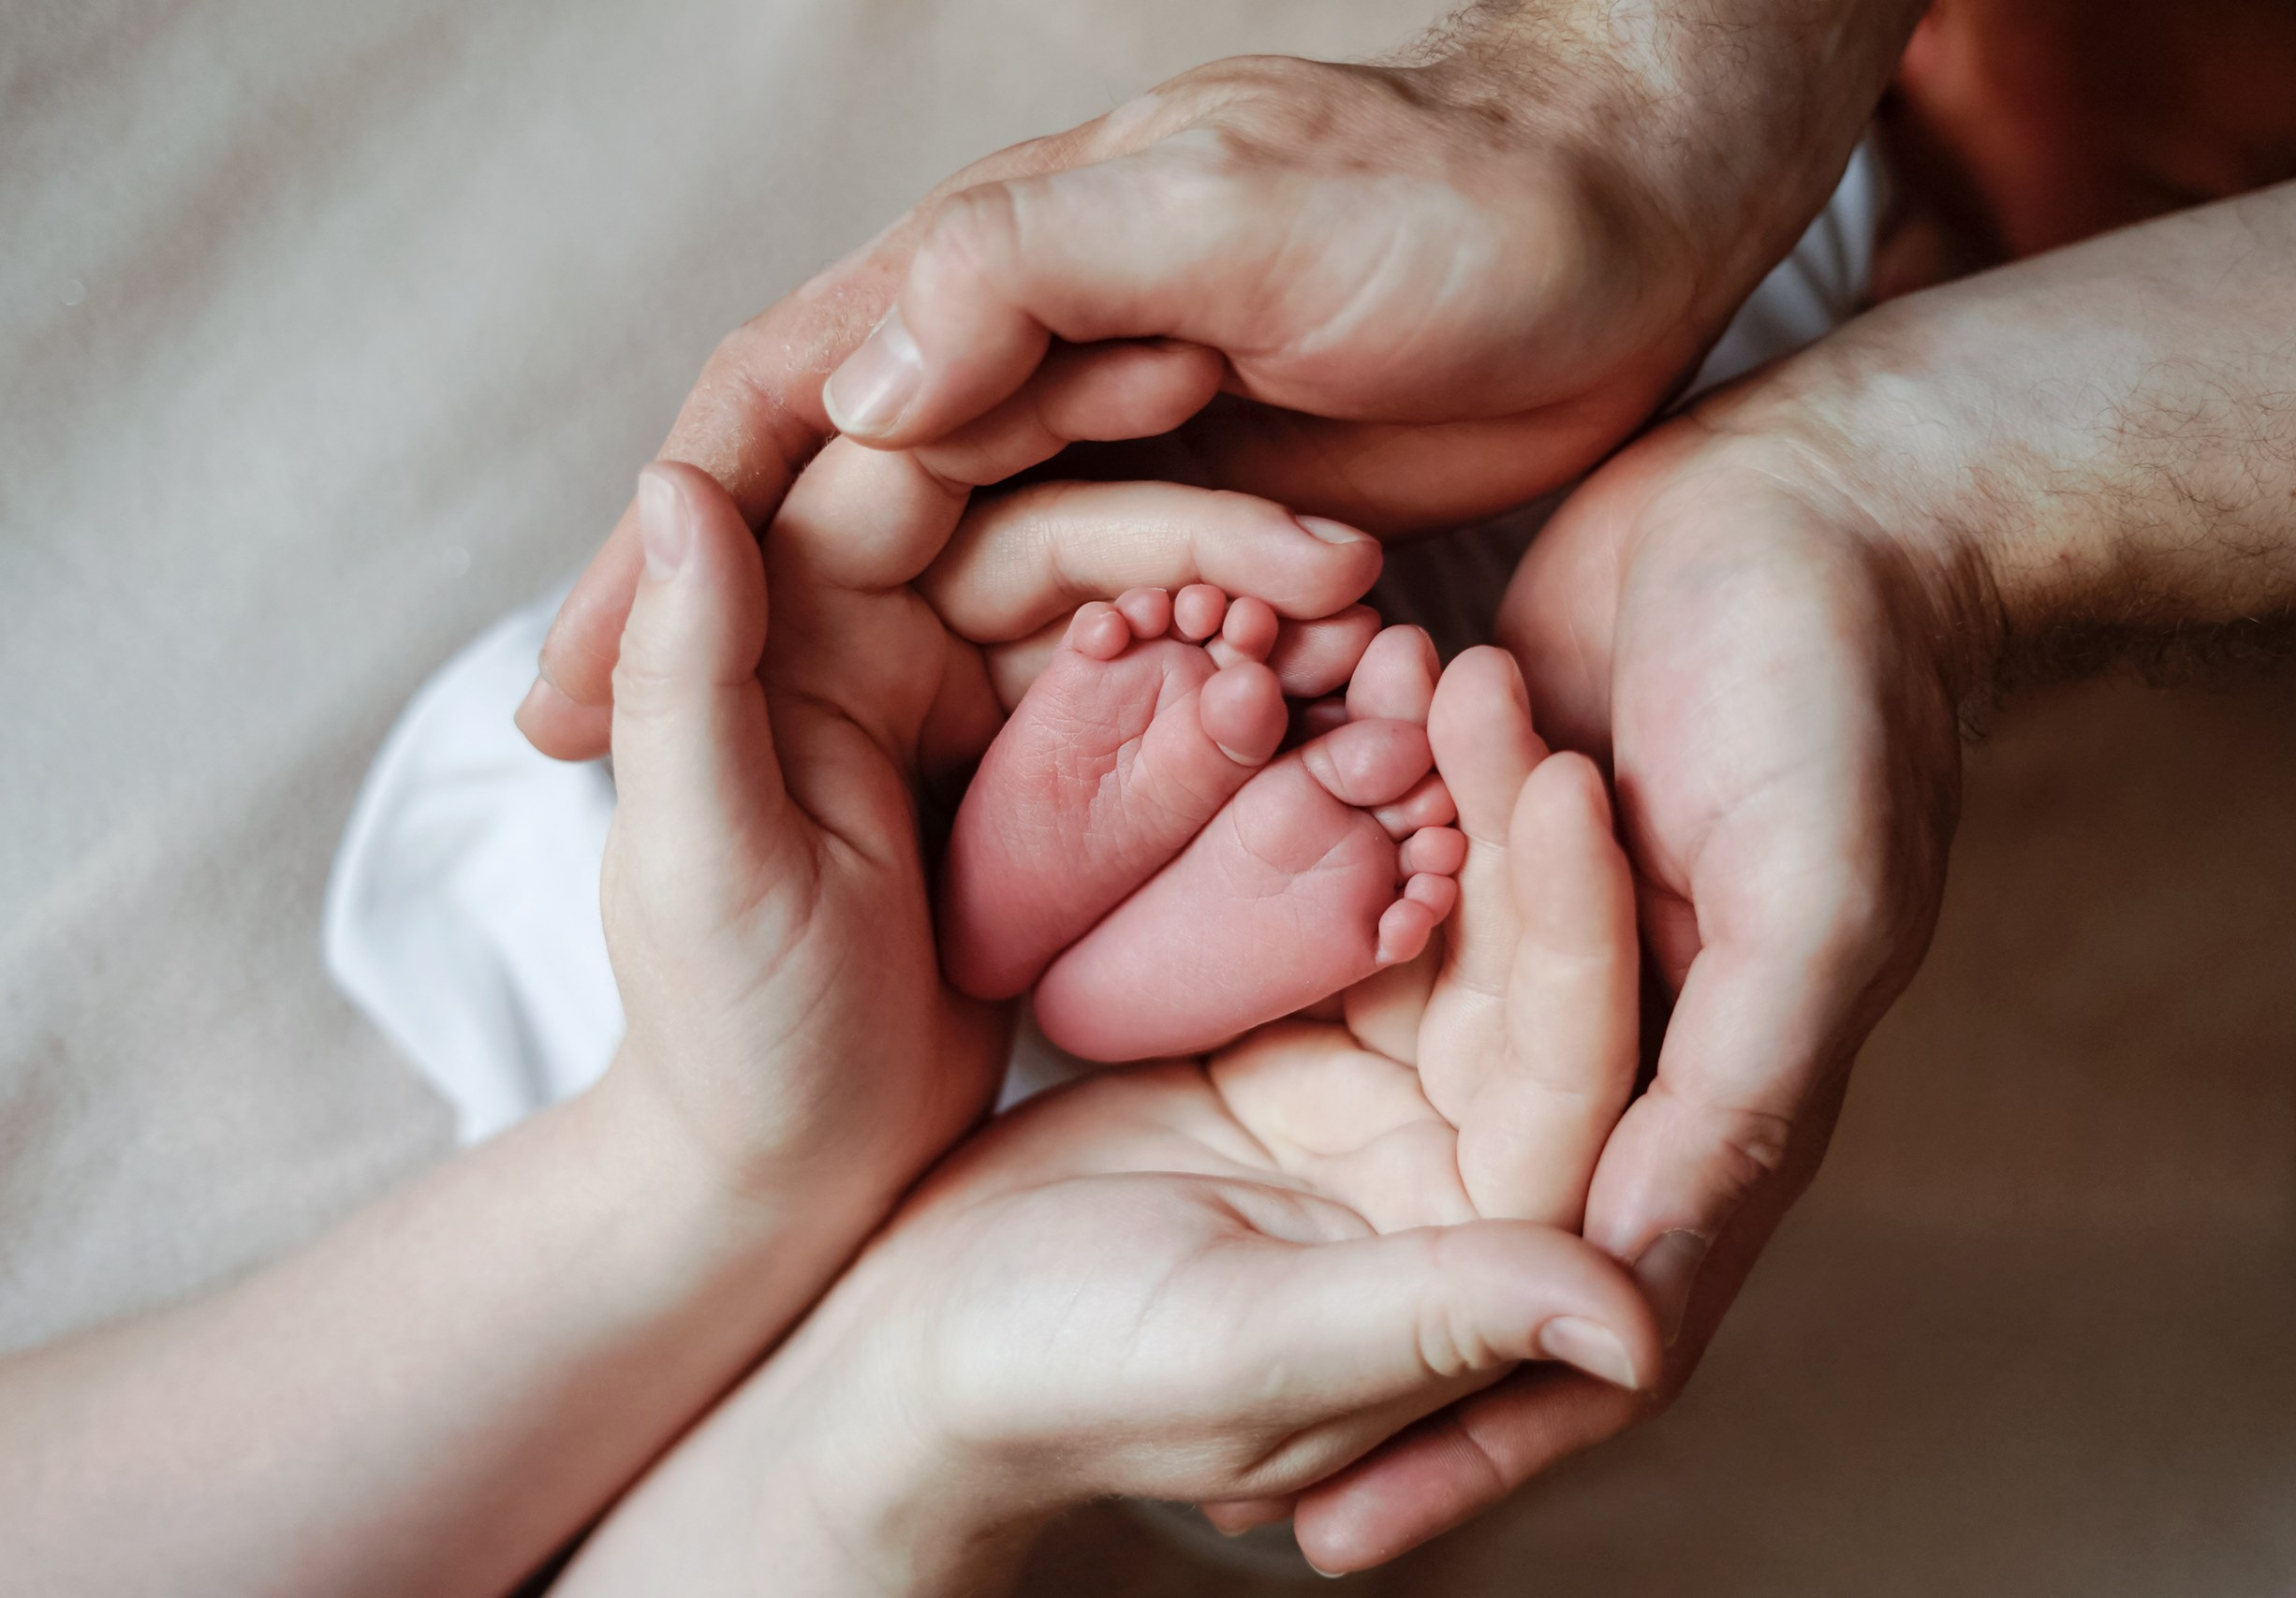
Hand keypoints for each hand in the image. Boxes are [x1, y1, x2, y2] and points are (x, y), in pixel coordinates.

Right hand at [519, 0, 1923, 759]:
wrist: (1622, 223)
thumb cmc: (1446, 203)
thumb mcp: (1233, 212)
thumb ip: (1037, 273)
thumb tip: (855, 386)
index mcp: (996, 280)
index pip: (775, 411)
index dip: (655, 549)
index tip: (561, 701)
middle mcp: (1027, 363)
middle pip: (816, 514)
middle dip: (693, 637)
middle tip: (579, 785)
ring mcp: (1113, 449)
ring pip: (928, 580)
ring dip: (826, 682)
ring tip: (747, 816)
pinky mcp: (1207, 522)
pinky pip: (1069, 625)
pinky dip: (1000, 699)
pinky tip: (958, 779)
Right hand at [555, 646, 1656, 1593]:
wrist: (910, 1348)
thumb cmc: (1066, 1382)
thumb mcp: (1244, 1350)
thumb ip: (1435, 1323)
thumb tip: (1639, 1327)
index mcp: (1482, 1255)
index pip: (1568, 1075)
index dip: (1571, 931)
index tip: (1563, 775)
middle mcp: (1458, 1169)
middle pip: (1516, 976)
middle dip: (1505, 822)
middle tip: (1481, 668)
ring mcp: (1376, 1097)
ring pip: (1432, 920)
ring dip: (1425, 794)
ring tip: (1407, 651)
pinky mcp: (1288, 1036)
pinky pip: (1331, 902)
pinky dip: (1326, 812)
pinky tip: (1324, 700)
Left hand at [605, 403, 1383, 1212]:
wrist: (787, 1183)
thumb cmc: (726, 1037)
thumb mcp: (706, 859)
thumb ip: (686, 673)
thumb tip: (683, 476)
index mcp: (786, 625)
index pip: (917, 469)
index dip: (1043, 409)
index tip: (1185, 369)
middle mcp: (877, 637)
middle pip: (1049, 531)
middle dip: (1195, 531)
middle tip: (1341, 558)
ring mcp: (966, 707)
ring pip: (1120, 612)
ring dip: (1236, 612)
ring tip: (1366, 629)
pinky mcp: (1037, 784)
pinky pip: (1147, 709)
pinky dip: (1231, 700)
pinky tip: (1334, 697)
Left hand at [1279, 147, 2295, 1564]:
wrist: (1816, 498)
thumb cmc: (1839, 697)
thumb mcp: (1816, 906)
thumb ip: (1737, 1102)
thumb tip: (1629, 1297)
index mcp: (1702, 1105)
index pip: (1578, 1317)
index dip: (1470, 1440)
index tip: (1329, 1542)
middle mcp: (1610, 1053)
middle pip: (1456, 1229)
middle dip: (1340, 1336)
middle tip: (1202, 1451)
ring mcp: (1529, 955)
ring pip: (1386, 1088)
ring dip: (1284, 1167)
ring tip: (1134, 1266)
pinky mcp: (1467, 848)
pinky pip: (1358, 938)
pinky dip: (1272, 976)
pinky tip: (1138, 1026)